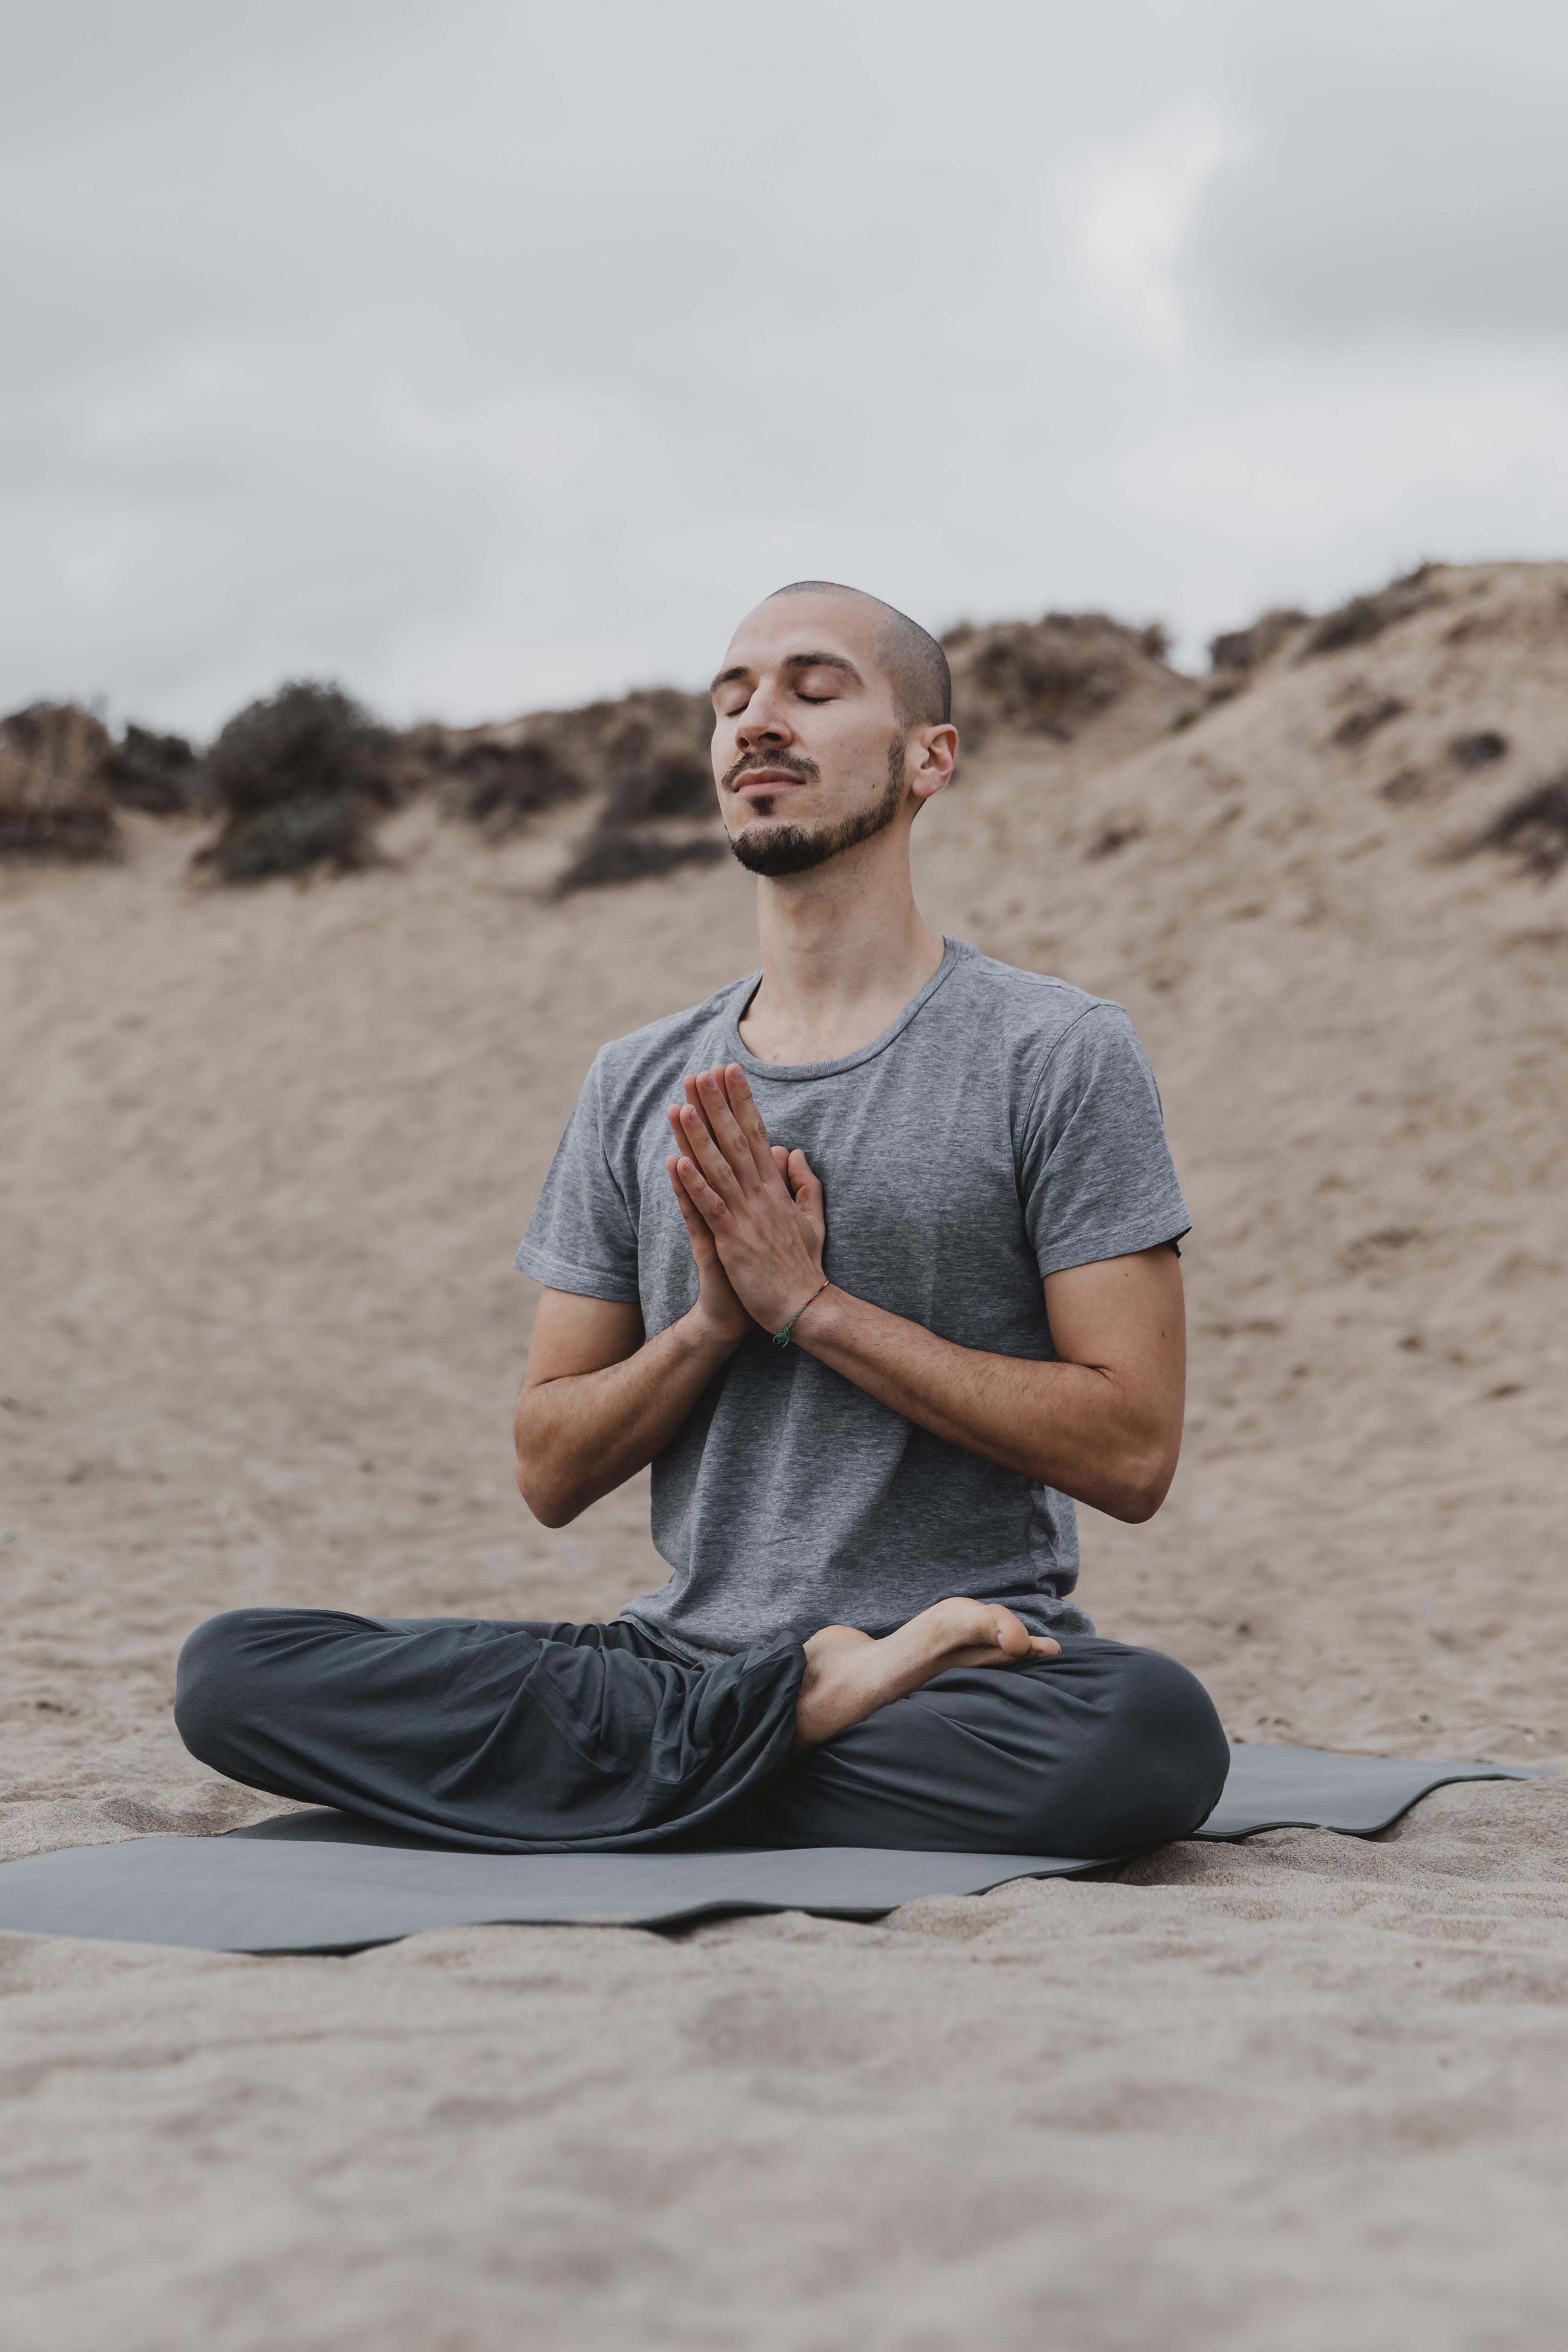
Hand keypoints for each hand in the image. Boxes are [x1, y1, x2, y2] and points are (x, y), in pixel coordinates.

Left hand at [665, 1064, 826, 1332]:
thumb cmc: (804, 1266)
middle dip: (716, 1106)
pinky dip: (693, 1185)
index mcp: (775, 1189)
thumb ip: (804, 1184)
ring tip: (681, 1106)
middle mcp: (760, 1195)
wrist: (805, 1307)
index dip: (741, 1101)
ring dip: (698, 1136)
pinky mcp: (733, 1241)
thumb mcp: (812, 1219)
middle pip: (735, 1141)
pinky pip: (710, 1208)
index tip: (729, 1071)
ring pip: (718, 1168)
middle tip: (700, 1073)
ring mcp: (746, 1217)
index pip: (757, 1134)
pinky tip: (676, 1163)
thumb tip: (794, 1152)